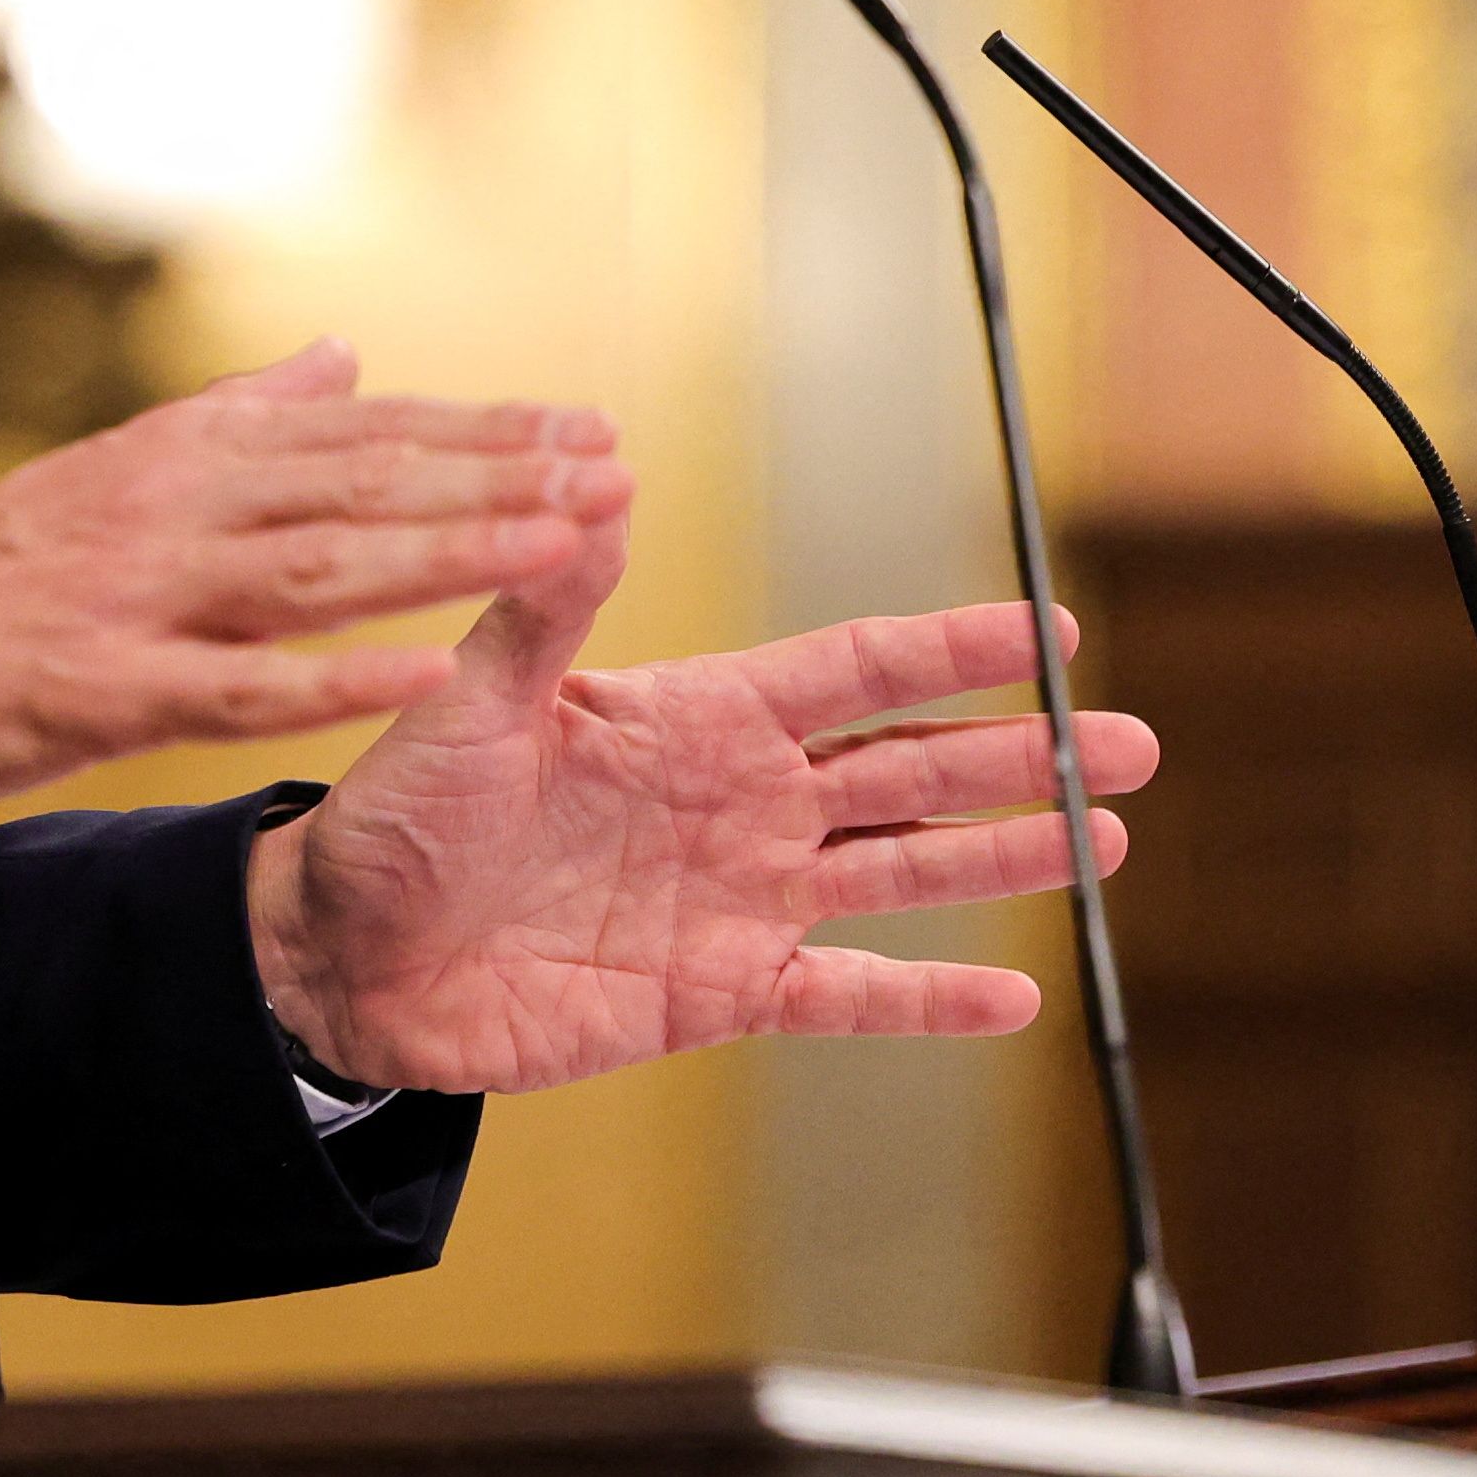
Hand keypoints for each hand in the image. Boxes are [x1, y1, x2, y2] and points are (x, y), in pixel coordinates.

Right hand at [0, 342, 625, 851]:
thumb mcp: (104, 473)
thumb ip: (233, 417)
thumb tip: (344, 357)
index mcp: (174, 458)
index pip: (357, 433)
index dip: (479, 432)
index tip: (588, 429)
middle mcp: (166, 510)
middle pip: (360, 484)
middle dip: (499, 478)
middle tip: (617, 472)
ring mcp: (135, 600)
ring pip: (319, 566)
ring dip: (449, 552)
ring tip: (563, 545)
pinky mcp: (99, 692)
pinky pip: (236, 687)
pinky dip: (334, 677)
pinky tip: (424, 675)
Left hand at [243, 499, 1158, 1095]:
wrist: (339, 957)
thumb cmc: (391, 816)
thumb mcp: (474, 698)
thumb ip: (549, 602)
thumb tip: (600, 479)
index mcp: (690, 718)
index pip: (853, 671)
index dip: (951, 650)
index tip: (1052, 629)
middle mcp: (734, 803)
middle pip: (910, 768)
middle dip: (1022, 754)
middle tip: (1137, 742)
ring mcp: (735, 899)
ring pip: (902, 871)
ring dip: (1005, 855)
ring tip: (1110, 836)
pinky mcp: (715, 993)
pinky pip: (843, 993)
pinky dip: (925, 997)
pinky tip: (1011, 992)